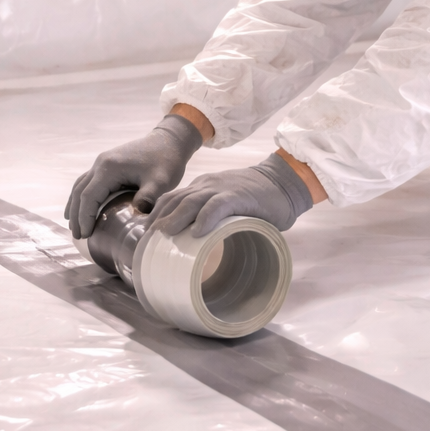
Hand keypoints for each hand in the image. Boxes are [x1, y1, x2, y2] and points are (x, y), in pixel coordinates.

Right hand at [66, 113, 203, 238]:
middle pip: (80, 192)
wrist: (169, 140)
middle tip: (78, 236)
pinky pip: (88, 182)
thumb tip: (137, 214)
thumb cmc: (165, 160)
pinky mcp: (107, 164)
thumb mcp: (161, 181)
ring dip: (75, 206)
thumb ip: (148, 197)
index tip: (85, 234)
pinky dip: (81, 196)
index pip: (89, 196)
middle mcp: (101, 164)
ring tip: (75, 227)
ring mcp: (102, 162)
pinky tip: (81, 208)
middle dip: (77, 215)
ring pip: (80, 186)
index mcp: (109, 168)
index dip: (84, 216)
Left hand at [151, 152, 313, 235]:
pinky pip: (217, 205)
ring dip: (175, 218)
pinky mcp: (239, 196)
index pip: (172, 198)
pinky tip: (197, 232)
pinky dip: (206, 218)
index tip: (145, 235)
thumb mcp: (228, 205)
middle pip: (175, 200)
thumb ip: (213, 219)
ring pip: (191, 201)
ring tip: (162, 234)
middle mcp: (207, 186)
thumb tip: (196, 248)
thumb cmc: (258, 200)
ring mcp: (222, 190)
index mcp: (203, 188)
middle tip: (146, 239)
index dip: (156, 214)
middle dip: (158, 218)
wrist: (284, 182)